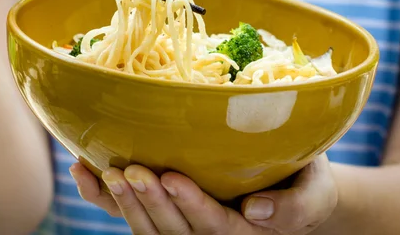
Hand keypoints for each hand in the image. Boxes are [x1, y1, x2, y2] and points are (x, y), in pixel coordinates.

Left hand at [71, 154, 336, 233]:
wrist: (292, 186)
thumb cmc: (306, 181)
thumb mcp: (314, 190)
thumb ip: (296, 206)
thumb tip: (258, 213)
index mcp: (247, 233)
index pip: (217, 226)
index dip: (193, 205)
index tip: (172, 176)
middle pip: (177, 231)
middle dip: (153, 203)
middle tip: (131, 171)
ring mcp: (186, 226)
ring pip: (151, 230)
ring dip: (126, 205)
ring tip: (110, 172)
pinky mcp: (168, 214)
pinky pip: (133, 217)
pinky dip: (104, 200)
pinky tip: (85, 174)